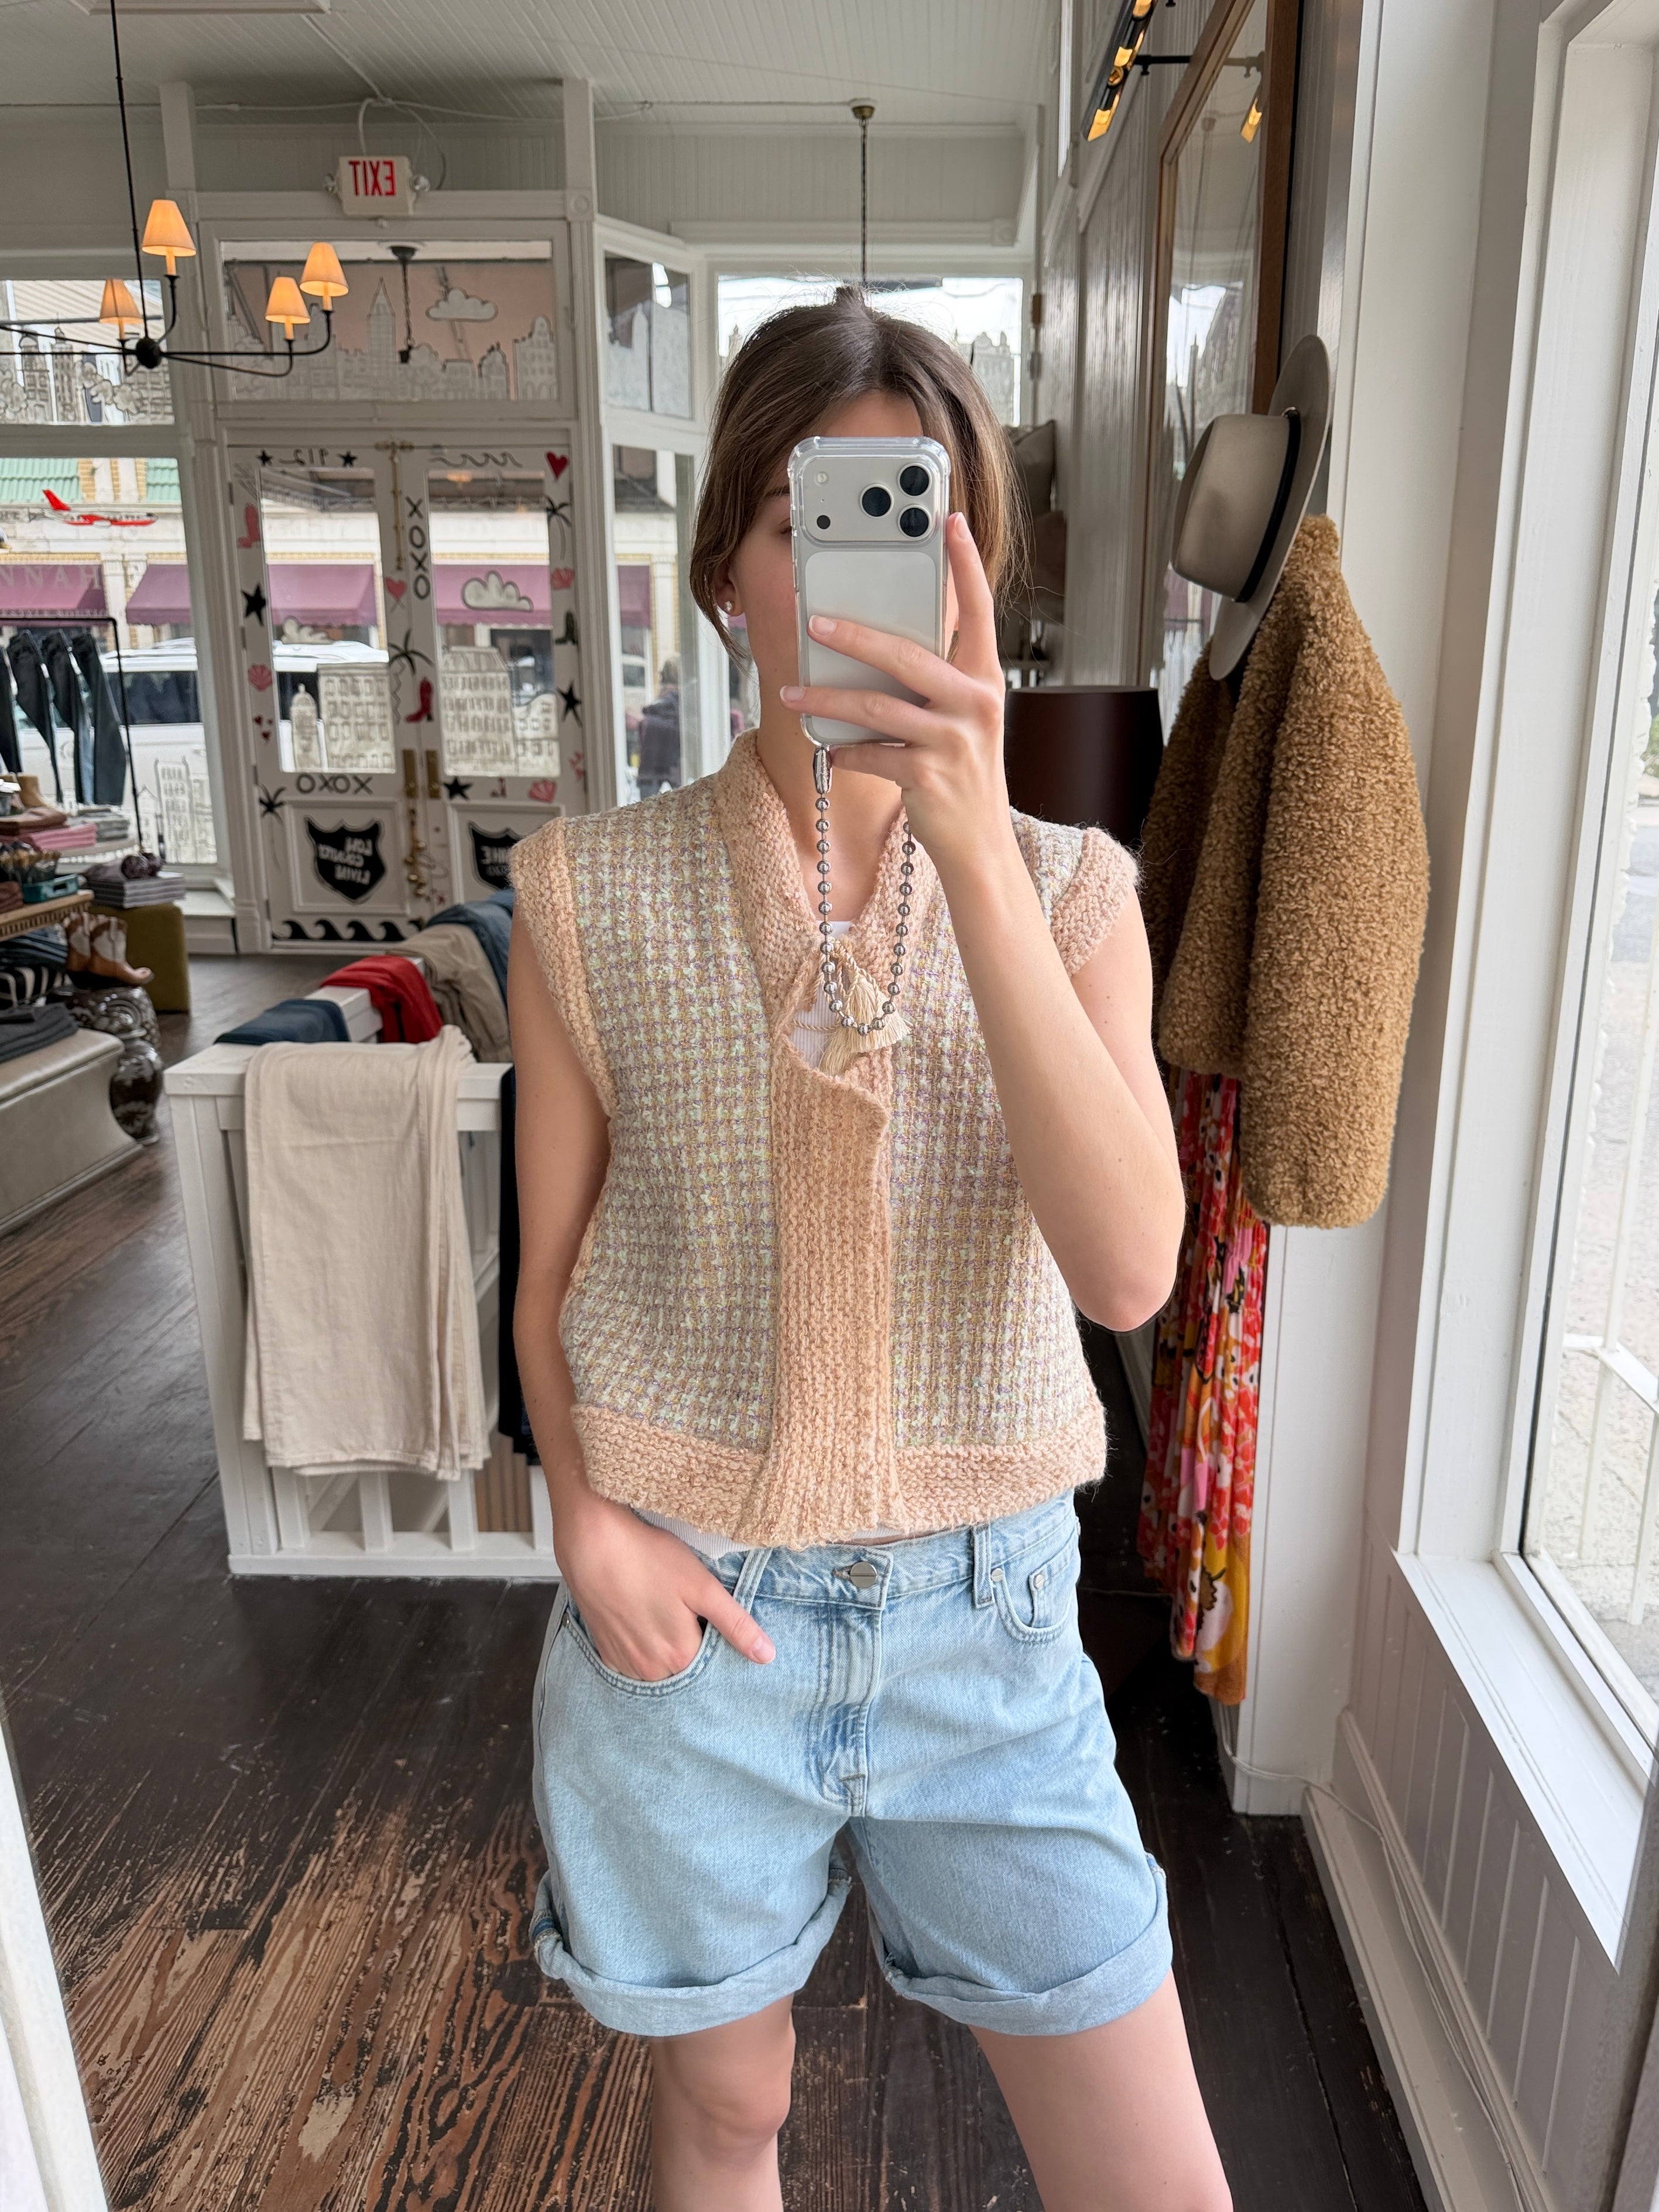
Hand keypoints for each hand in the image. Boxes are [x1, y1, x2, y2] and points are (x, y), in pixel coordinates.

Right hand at [552, 1486, 773, 1681]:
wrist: (593, 1542)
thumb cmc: (648, 1557)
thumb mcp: (702, 1587)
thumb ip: (735, 1624)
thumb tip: (767, 1656)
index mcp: (679, 1656)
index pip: (710, 1665)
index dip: (714, 1639)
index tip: (706, 1616)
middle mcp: (650, 1669)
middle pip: (684, 1668)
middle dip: (690, 1645)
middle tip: (684, 1609)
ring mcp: (624, 1662)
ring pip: (657, 1666)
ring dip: (665, 1648)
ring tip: (662, 1610)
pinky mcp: (604, 1650)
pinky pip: (632, 1661)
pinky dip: (641, 1645)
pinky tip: (641, 1616)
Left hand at [778, 511, 1015, 879]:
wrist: (980, 844)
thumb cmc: (964, 773)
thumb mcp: (963, 718)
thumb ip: (937, 679)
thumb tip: (880, 645)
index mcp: (985, 680)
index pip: (979, 610)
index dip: (965, 564)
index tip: (950, 522)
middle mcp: (975, 704)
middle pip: (906, 655)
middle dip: (854, 636)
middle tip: (815, 623)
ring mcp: (953, 741)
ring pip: (877, 707)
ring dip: (827, 700)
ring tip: (792, 695)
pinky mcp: (928, 776)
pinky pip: (872, 754)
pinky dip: (845, 752)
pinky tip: (832, 752)